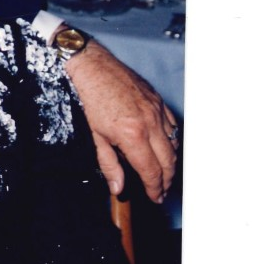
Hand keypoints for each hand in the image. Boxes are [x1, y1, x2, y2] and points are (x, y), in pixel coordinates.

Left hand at [64, 41, 178, 201]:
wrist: (92, 66)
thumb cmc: (89, 99)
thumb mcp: (94, 137)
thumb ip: (109, 165)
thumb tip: (118, 188)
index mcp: (133, 135)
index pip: (151, 171)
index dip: (155, 188)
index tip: (155, 197)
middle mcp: (150, 123)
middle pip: (168, 161)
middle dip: (167, 180)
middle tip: (161, 190)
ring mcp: (157, 110)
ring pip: (174, 143)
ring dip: (171, 162)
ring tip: (163, 173)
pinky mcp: (158, 100)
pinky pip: (173, 125)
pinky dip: (172, 140)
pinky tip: (164, 147)